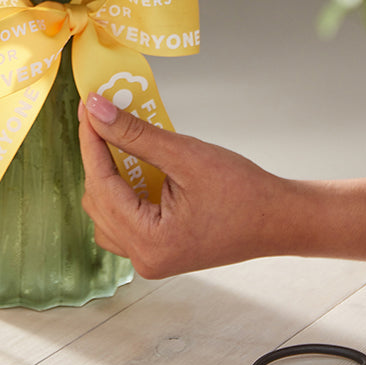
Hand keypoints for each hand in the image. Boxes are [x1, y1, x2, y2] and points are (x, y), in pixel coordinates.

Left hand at [79, 92, 296, 277]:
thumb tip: (98, 110)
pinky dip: (122, 188)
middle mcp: (144, 257)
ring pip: (106, 209)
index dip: (91, 141)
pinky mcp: (157, 249)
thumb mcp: (185, 155)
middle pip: (98, 198)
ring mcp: (150, 257)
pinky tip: (133, 162)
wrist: (278, 219)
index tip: (87, 107)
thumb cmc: (243, 192)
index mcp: (149, 242)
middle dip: (98, 155)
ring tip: (118, 137)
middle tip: (102, 116)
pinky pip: (122, 217)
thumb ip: (135, 134)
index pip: (101, 184)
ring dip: (109, 173)